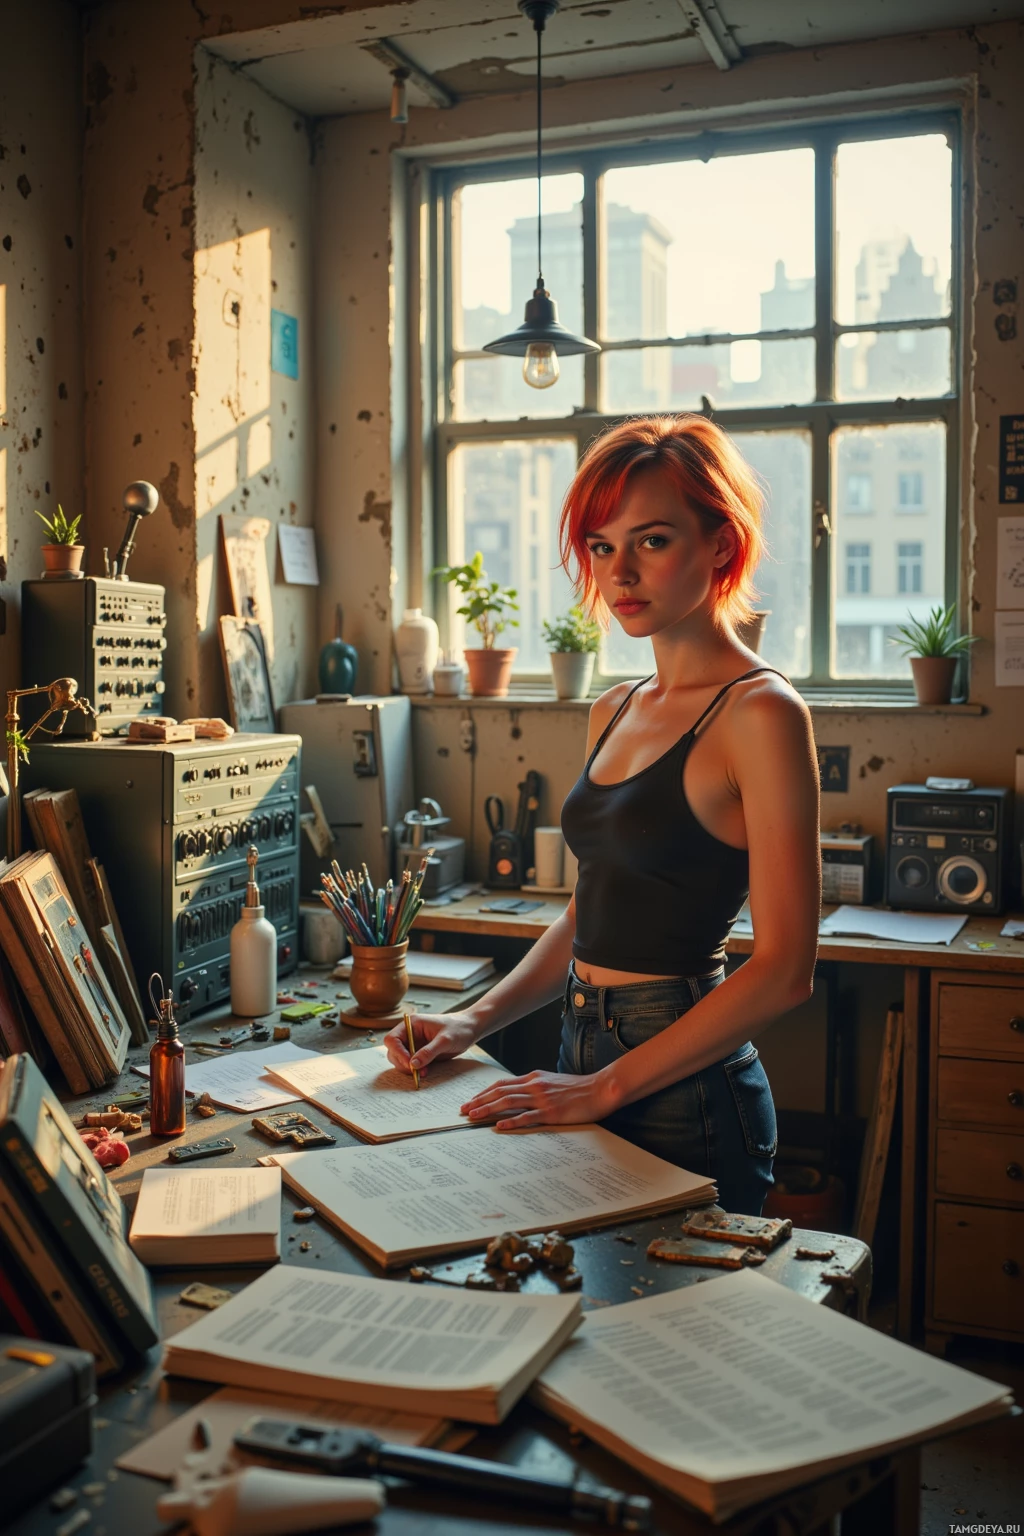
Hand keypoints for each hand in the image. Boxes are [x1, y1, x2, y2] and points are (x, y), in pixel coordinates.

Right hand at [382, 1011, 480, 1078]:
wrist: (471, 1029)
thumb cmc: (459, 1028)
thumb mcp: (445, 1040)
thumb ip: (428, 1052)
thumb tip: (413, 1064)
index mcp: (412, 1024)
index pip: (392, 1039)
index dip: (397, 1052)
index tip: (409, 1064)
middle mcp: (410, 1034)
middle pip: (394, 1051)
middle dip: (403, 1063)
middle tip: (416, 1072)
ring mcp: (415, 1044)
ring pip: (401, 1060)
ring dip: (409, 1069)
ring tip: (424, 1072)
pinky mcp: (421, 1053)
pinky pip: (412, 1064)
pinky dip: (416, 1070)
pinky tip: (426, 1072)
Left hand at [460, 1069, 615, 1130]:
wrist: (600, 1089)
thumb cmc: (577, 1089)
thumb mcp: (551, 1082)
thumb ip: (534, 1087)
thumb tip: (517, 1094)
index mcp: (533, 1078)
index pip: (501, 1083)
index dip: (483, 1092)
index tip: (470, 1101)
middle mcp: (534, 1085)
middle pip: (500, 1091)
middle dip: (479, 1101)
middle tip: (463, 1110)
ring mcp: (542, 1099)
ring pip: (508, 1101)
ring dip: (488, 1109)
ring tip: (473, 1117)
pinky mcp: (552, 1112)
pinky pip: (528, 1116)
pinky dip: (511, 1121)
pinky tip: (499, 1126)